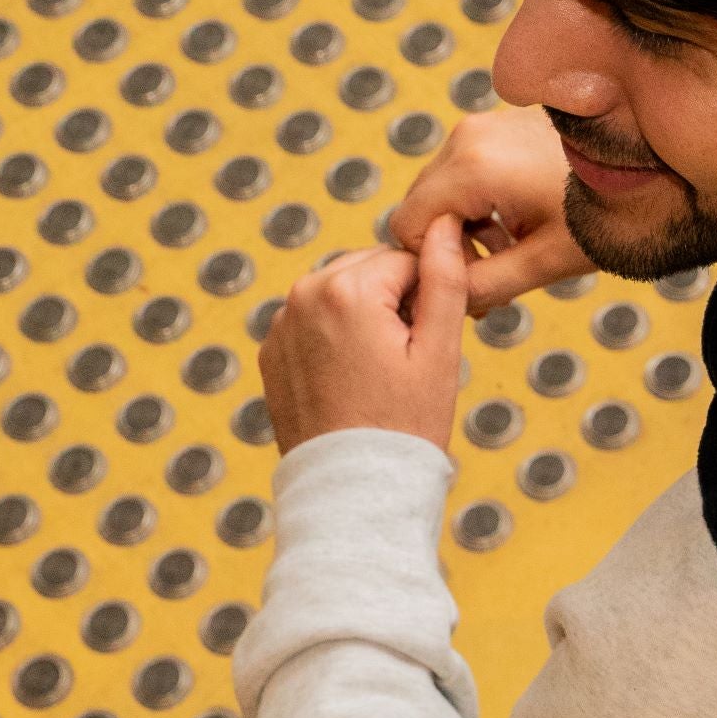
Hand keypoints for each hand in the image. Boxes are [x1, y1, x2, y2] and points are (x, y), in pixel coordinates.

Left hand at [257, 211, 469, 456]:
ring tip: (379, 373)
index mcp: (345, 289)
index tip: (429, 341)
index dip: (427, 297)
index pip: (405, 261)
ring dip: (364, 317)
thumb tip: (445, 225)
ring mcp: (280, 325)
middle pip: (369, 271)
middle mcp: (302, 296)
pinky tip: (352, 381)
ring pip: (341, 295)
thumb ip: (445, 278)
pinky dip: (336, 338)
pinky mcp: (271, 353)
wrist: (350, 492)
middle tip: (406, 360)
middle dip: (392, 301)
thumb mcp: (439, 350)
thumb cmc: (403, 426)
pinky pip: (314, 324)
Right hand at [387, 104, 595, 315]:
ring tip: (514, 252)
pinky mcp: (497, 124)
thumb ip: (484, 286)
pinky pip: (464, 171)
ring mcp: (482, 124)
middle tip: (495, 282)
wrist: (656, 160)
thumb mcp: (546, 262)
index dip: (431, 265)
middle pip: (421, 208)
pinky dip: (480, 203)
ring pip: (441, 191)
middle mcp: (467, 136)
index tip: (472, 289)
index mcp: (473, 167)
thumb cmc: (608, 211)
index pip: (406, 226)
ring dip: (467, 228)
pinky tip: (520, 222)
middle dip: (450, 248)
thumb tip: (439, 300)